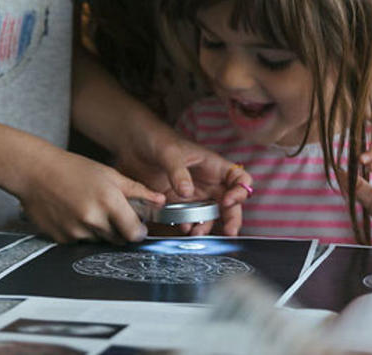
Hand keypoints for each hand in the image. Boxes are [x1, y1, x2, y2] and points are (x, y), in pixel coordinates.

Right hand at [16, 150, 164, 243]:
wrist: (35, 172)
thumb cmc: (72, 169)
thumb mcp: (109, 174)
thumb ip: (137, 191)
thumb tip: (160, 201)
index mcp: (109, 200)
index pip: (135, 233)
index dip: (139, 231)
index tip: (138, 227)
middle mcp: (93, 219)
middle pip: (118, 239)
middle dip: (120, 230)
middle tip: (111, 213)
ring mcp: (76, 231)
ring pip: (99, 241)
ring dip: (100, 231)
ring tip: (89, 209)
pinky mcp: (62, 238)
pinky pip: (80, 242)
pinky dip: (81, 232)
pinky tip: (74, 214)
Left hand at [114, 128, 252, 235]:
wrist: (131, 143)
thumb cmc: (156, 138)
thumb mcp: (169, 152)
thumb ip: (178, 172)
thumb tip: (187, 192)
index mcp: (213, 166)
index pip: (239, 179)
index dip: (240, 191)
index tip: (227, 201)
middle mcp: (207, 182)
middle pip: (229, 203)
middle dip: (231, 218)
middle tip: (228, 232)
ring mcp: (193, 194)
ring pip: (209, 215)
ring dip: (207, 225)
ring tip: (197, 232)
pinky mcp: (177, 204)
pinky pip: (188, 218)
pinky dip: (188, 225)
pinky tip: (183, 228)